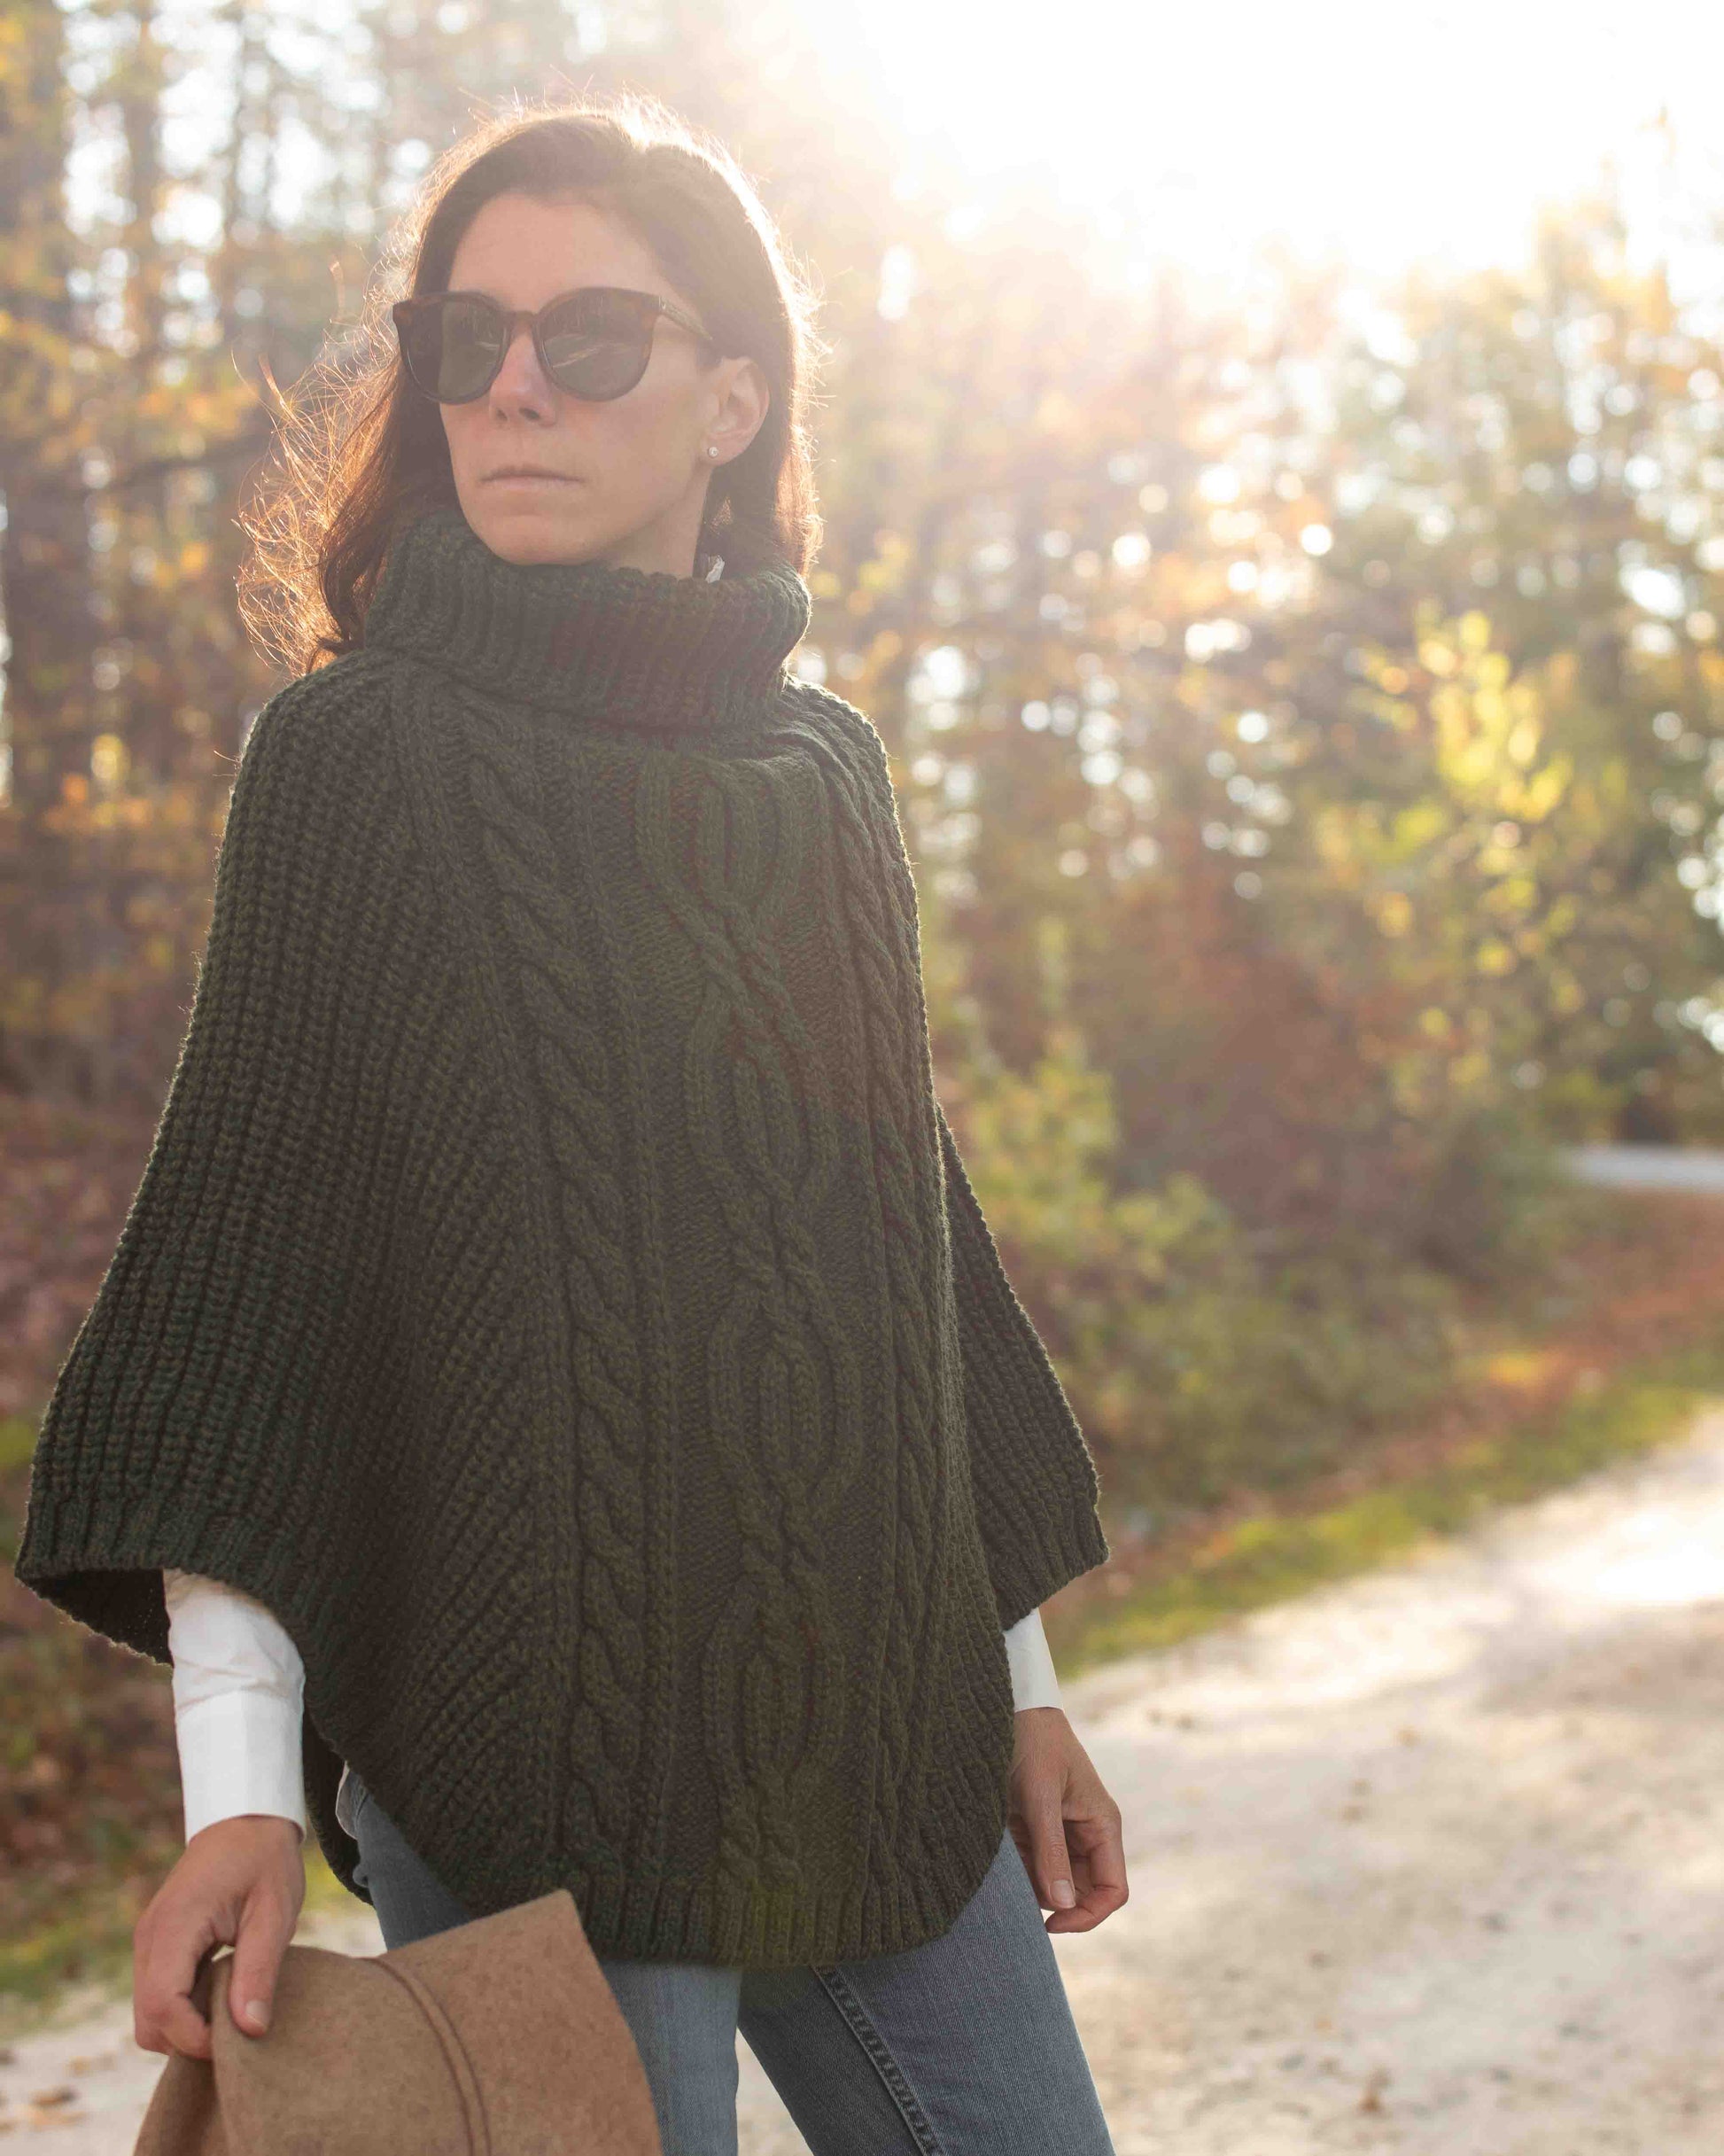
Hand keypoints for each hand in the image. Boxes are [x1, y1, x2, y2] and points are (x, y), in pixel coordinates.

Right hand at [133, 1814, 305, 2059]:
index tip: (238, 2041)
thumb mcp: (274, 1913)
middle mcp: (150, 1938)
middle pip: (149, 2022)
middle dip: (189, 2039)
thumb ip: (259, 1971)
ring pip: (149, 2015)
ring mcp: (148, 1942)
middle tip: (239, 2028)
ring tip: (234, 2007)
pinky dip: (185, 2008)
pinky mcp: (156, 1945)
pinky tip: (222, 1992)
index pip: (163, 2006)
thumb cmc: (264, 1861)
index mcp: (175, 1925)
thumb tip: (250, 2031)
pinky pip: (157, 1996)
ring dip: (186, 2026)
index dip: (196, 2037)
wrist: (245, 1821)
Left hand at [1007, 1707, 1127, 1933]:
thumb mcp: (1040, 1796)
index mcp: (1103, 1826)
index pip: (1113, 1891)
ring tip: (1005, 1865)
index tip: (1052, 1923)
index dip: (1088, 1915)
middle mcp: (1087, 1835)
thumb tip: (1061, 1904)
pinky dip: (1015, 1870)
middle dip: (1054, 1902)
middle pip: (1083, 1893)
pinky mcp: (1036, 1831)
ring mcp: (1062, 1834)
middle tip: (1018, 1898)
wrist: (1008, 1710)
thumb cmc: (1034, 1744)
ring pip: (1054, 1884)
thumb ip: (1050, 1850)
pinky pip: (1032, 1868)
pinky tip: (999, 1854)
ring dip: (1030, 1885)